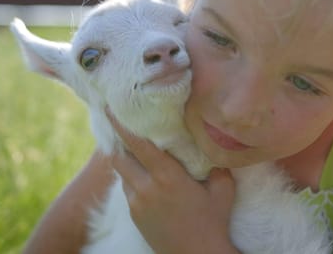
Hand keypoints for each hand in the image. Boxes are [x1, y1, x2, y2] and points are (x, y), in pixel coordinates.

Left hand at [106, 109, 240, 253]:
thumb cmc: (213, 223)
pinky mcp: (134, 216)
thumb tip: (213, 149)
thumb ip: (216, 167)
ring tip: (137, 155)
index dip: (122, 125)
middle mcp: (146, 188)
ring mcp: (137, 203)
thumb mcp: (222, 190)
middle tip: (124, 130)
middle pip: (119, 158)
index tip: (110, 109)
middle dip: (119, 144)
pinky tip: (147, 180)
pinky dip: (133, 180)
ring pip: (123, 175)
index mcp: (167, 176)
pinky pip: (128, 191)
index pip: (137, 144)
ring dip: (127, 163)